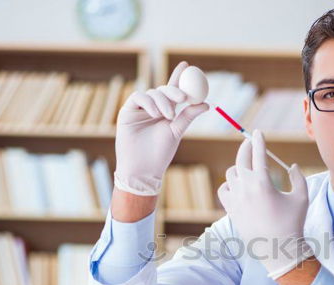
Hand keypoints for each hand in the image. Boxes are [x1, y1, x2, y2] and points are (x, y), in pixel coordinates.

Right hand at [114, 61, 208, 195]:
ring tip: (168, 116)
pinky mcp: (127, 112)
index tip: (188, 65)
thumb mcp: (176, 132)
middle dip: (173, 90)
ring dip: (162, 101)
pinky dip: (149, 103)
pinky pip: (138, 97)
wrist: (143, 169)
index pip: (173, 91)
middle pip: (163, 90)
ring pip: (152, 93)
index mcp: (166, 111)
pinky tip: (155, 114)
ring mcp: (139, 110)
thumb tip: (206, 103)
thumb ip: (188, 116)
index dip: (179, 77)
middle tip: (182, 97)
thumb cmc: (160, 154)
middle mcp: (153, 108)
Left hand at [218, 129, 312, 278]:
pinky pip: (224, 190)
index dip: (259, 140)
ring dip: (239, 168)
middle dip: (245, 147)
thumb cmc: (293, 222)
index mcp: (263, 182)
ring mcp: (236, 199)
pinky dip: (229, 185)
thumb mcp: (301, 197)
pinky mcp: (230, 210)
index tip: (258, 132)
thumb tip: (291, 165)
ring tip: (247, 168)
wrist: (279, 249)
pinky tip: (237, 186)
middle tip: (249, 143)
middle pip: (241, 159)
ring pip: (231, 174)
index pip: (259, 154)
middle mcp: (246, 188)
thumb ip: (298, 177)